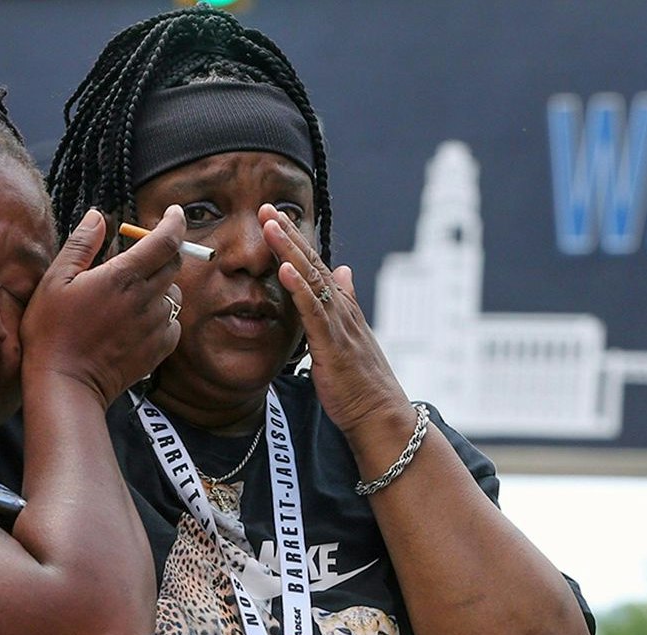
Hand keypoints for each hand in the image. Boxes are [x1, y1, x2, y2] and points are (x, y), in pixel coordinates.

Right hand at [23, 207, 185, 404]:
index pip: (166, 241)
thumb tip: (98, 215)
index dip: (175, 222)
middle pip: (174, 263)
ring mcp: (156, 325)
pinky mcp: (160, 349)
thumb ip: (81, 244)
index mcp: (122, 277)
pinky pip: (173, 322)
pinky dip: (162, 315)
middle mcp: (146, 299)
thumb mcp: (55, 280)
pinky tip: (136, 320)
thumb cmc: (52, 331)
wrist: (66, 383)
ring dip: (160, 284)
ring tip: (131, 294)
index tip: (175, 213)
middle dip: (163, 251)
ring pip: (174, 293)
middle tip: (139, 254)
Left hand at [261, 205, 415, 440]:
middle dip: (289, 235)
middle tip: (266, 208)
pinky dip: (299, 289)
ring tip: (271, 226)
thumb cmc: (363, 382)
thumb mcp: (352, 335)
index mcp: (342, 308)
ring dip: (291, 251)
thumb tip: (343, 271)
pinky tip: (285, 270)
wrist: (380, 414)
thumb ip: (346, 301)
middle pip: (313, 264)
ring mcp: (338, 326)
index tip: (277, 218)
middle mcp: (342, 310)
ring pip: (312, 280)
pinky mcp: (332, 345)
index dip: (297, 242)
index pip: (317, 267)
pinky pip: (313, 312)